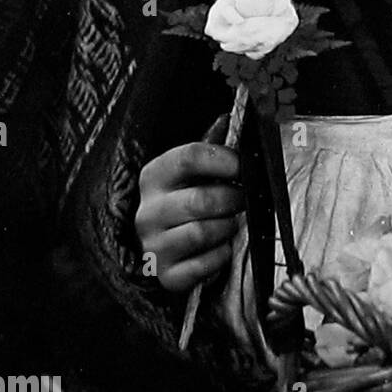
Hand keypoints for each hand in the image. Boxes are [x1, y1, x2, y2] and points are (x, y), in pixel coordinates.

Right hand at [135, 129, 243, 294]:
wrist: (165, 246)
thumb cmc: (186, 198)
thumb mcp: (192, 170)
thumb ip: (210, 144)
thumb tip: (229, 116)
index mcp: (154, 176)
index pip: (189, 156)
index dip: (224, 159)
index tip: (243, 166)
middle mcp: (147, 211)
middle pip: (200, 199)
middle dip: (232, 199)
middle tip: (244, 199)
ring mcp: (153, 245)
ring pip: (202, 232)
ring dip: (227, 227)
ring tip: (231, 223)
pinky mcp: (165, 275)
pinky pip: (203, 265)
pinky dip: (220, 256)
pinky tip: (221, 248)